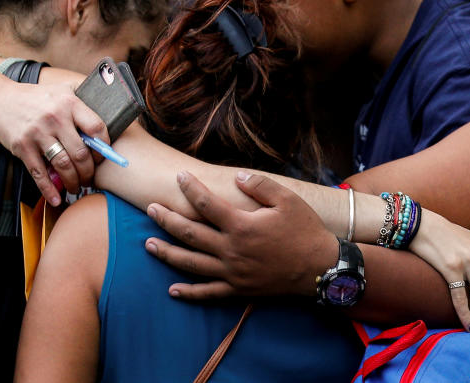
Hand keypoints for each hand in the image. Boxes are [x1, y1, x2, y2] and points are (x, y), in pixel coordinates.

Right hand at [0, 79, 109, 204]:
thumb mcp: (62, 90)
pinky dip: (48, 189)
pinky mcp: (22, 147)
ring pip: (63, 165)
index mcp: (69, 103)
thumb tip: (110, 113)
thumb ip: (83, 100)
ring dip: (73, 181)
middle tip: (91, 178)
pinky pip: (39, 173)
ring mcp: (37, 133)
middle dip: (89, 171)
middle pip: (80, 152)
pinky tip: (56, 198)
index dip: (104, 147)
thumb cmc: (36, 98)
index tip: (103, 156)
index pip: (96, 128)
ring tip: (77, 187)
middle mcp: (55, 118)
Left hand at [144, 171, 338, 298]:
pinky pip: (208, 294)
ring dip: (167, 254)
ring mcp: (232, 273)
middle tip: (150, 209)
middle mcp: (231, 250)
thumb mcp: (287, 200)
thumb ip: (259, 185)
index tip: (179, 177)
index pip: (205, 204)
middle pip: (189, 233)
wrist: (321, 268)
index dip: (190, 188)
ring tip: (148, 245)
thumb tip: (236, 176)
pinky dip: (189, 293)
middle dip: (166, 220)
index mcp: (241, 226)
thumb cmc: (305, 230)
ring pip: (191, 264)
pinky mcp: (238, 290)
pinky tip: (172, 290)